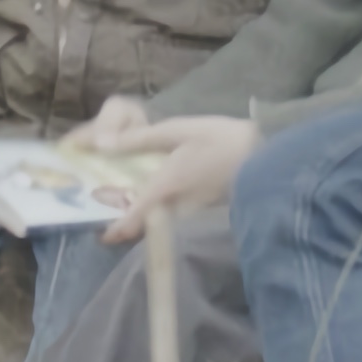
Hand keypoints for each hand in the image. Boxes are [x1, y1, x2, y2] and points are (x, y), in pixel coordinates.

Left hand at [73, 101, 258, 245]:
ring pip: (155, 225)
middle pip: (140, 229)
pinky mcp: (201, 211)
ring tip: (120, 200)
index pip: (129, 224)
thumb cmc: (223, 140)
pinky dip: (155, 211)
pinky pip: (170, 218)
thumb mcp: (179, 130)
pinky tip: (151, 193)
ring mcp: (190, 214)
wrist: (268, 155)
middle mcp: (174, 209)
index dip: (109, 230)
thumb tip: (102, 145)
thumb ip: (139, 139)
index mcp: (164, 190)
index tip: (94, 226)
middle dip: (119, 224)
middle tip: (102, 210)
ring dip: (137, 218)